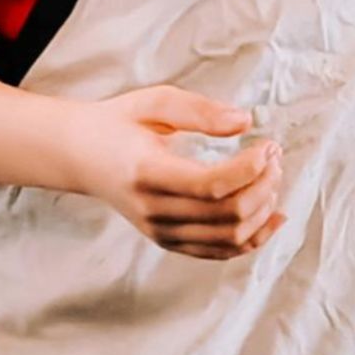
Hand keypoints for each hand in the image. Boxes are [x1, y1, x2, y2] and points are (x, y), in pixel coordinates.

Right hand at [65, 85, 287, 259]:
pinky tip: (274, 217)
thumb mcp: (154, 102)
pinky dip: (254, 239)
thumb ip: (199, 110)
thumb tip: (245, 120)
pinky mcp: (169, 241)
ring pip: (229, 239)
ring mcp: (161, 232)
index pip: (211, 186)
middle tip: (274, 156)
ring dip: (263, 211)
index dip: (250, 169)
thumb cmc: (119, 122)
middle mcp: (154, 211)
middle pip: (227, 215)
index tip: (267, 145)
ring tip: (272, 177)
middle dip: (263, 185)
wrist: (80, 155)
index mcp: (147, 174)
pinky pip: (220, 252)